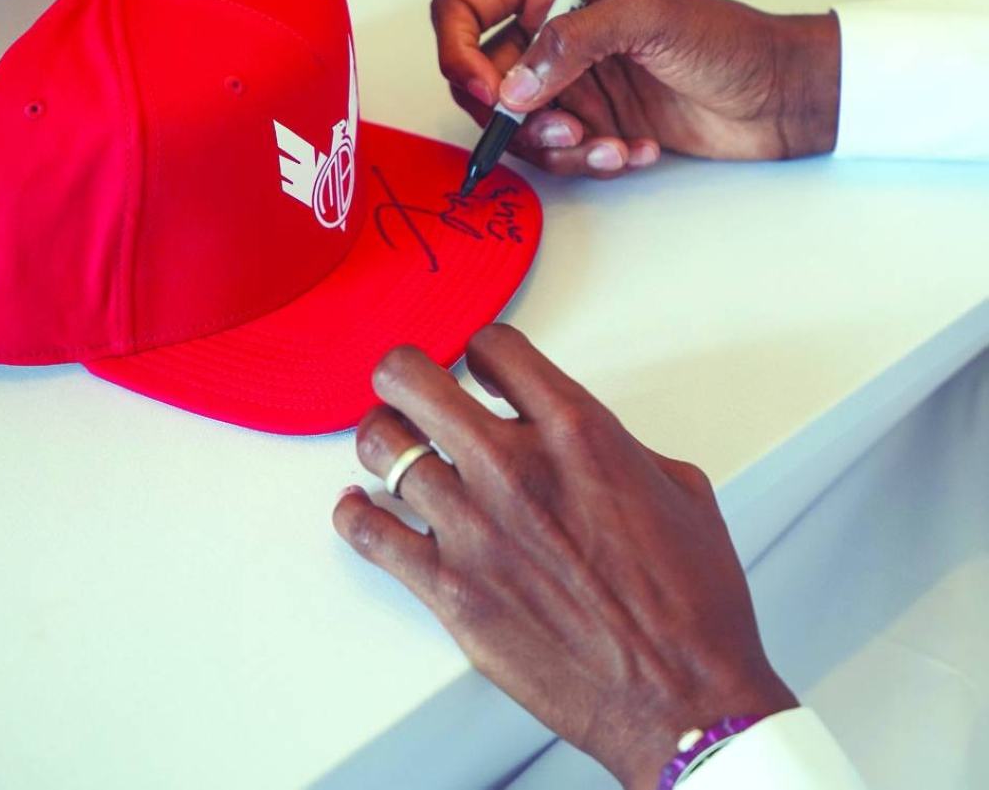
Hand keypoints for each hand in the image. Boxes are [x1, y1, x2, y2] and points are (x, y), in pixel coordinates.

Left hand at [333, 326, 796, 789]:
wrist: (681, 696)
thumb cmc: (689, 603)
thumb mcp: (679, 488)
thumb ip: (614, 444)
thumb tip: (578, 436)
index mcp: (578, 432)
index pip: (494, 346)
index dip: (481, 351)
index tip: (479, 366)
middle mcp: (515, 467)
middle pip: (413, 378)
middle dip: (406, 372)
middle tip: (410, 383)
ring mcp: (473, 526)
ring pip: (382, 444)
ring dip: (383, 437)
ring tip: (392, 444)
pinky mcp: (448, 588)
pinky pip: (368, 532)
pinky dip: (355, 514)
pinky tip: (361, 506)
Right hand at [431, 0, 840, 178]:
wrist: (777, 93)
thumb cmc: (726, 37)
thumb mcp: (649, 19)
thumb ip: (573, 42)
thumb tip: (512, 85)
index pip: (464, 9)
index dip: (458, 53)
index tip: (492, 93)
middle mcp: (551, 31)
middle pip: (482, 81)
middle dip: (514, 118)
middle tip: (564, 130)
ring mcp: (570, 81)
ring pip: (517, 128)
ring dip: (558, 148)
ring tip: (608, 146)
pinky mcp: (592, 122)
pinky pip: (559, 154)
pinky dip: (591, 161)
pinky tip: (634, 151)